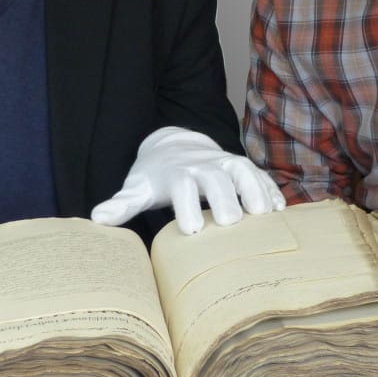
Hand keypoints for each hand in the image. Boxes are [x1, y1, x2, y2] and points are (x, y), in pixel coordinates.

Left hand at [91, 127, 285, 233]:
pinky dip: (271, 191)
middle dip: (224, 198)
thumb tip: (96, 218)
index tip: (191, 229)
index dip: (187, 206)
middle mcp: (205, 166)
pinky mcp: (244, 169)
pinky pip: (261, 177)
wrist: (175, 147)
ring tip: (264, 216)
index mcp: (178, 173)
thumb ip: (122, 204)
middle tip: (231, 223)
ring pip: (244, 172)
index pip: (182, 187)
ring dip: (255, 190)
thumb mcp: (138, 188)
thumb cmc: (156, 177)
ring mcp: (227, 164)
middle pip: (216, 178)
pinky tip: (280, 210)